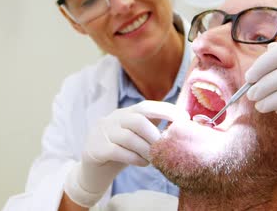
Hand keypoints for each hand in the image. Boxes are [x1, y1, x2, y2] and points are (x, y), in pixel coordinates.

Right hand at [63, 100, 188, 206]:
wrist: (93, 171)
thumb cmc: (121, 152)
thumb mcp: (137, 137)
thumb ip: (152, 129)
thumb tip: (180, 127)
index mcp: (125, 113)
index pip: (146, 106)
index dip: (166, 110)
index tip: (184, 119)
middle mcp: (113, 119)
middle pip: (137, 120)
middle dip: (155, 134)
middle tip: (165, 148)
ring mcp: (102, 133)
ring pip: (128, 137)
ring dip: (146, 149)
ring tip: (155, 159)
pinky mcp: (95, 149)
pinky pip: (117, 152)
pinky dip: (134, 158)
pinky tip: (142, 163)